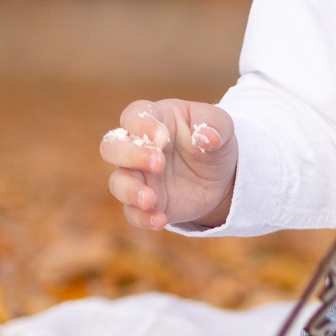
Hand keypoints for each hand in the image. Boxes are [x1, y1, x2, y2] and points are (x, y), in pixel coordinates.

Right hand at [101, 99, 237, 231]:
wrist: (221, 176)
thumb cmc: (214, 140)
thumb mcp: (223, 126)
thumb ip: (215, 126)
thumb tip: (206, 137)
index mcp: (154, 119)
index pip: (134, 116)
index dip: (143, 126)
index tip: (163, 138)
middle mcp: (138, 147)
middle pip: (112, 147)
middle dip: (130, 155)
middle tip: (158, 163)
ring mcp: (139, 176)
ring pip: (117, 182)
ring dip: (130, 190)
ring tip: (150, 199)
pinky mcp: (144, 203)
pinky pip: (133, 212)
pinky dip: (143, 217)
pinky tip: (160, 219)